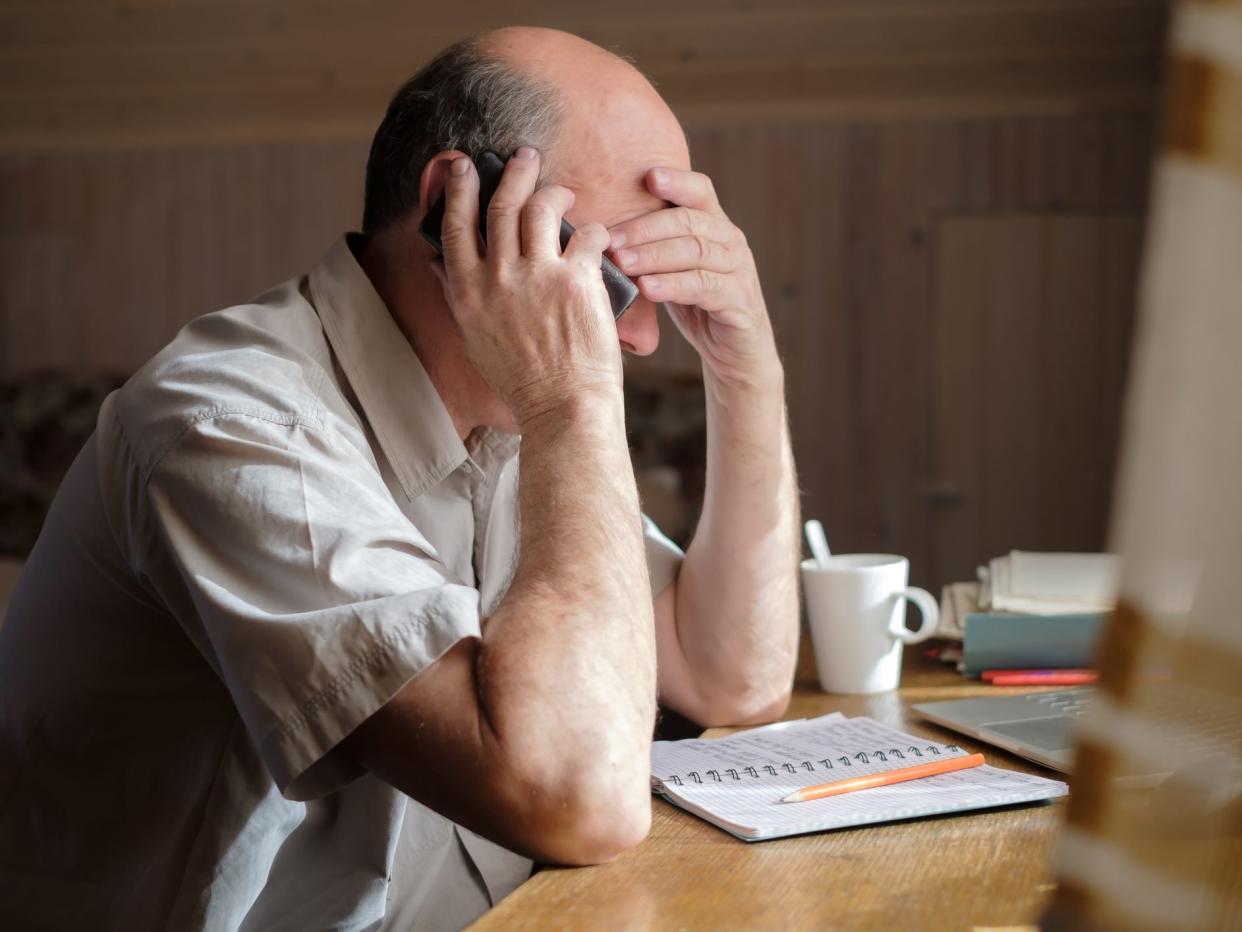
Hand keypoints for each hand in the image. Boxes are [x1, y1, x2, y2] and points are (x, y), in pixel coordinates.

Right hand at [434, 148, 622, 425]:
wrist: (562, 409)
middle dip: (514, 171)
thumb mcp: (475, 339)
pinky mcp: (576, 281)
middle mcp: (497, 278)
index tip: (463, 165)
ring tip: (565, 190)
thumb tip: (439, 264)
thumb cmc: (522, 381)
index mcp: (467, 292)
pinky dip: (595, 231)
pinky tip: (599, 237)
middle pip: (502, 203)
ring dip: (555, 190)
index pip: (455, 224)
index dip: (458, 188)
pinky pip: (588, 235)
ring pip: (542, 207)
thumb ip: (458, 296)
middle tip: (525, 156)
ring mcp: (536, 276)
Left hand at [607, 168, 780, 389]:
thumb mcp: (673, 270)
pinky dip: (673, 285)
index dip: (676, 180)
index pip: (700, 190)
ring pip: (695, 250)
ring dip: (654, 254)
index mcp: (715, 226)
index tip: (647, 176)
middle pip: (688, 220)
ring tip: (622, 262)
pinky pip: (704, 286)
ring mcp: (739, 270)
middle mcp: (731, 241)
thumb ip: (652, 248)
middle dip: (645, 227)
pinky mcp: (740, 301)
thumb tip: (598, 233)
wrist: (735, 354)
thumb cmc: (696, 308)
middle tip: (610, 239)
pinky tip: (647, 287)